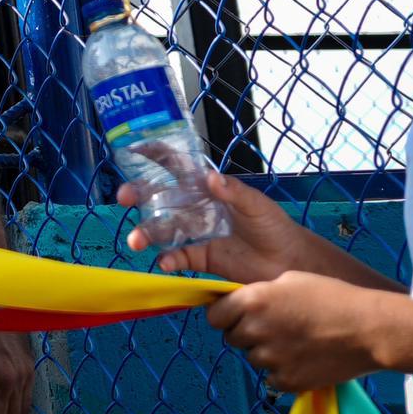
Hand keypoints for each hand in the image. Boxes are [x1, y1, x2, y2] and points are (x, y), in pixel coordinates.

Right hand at [116, 167, 318, 286]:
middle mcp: (196, 209)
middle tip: (123, 198)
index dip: (156, 156)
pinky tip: (164, 263)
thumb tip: (211, 178)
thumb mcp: (257, 205)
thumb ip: (234, 193)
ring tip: (136, 242)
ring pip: (163, 229)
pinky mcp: (201, 258)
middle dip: (138, 195)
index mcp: (208, 189)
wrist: (289, 263)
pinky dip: (168, 260)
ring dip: (146, 233)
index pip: (178, 167)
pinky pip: (178, 257)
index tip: (135, 149)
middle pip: (160, 198)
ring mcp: (196, 234)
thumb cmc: (275, 226)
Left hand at [208, 273, 398, 397]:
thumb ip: (259, 293)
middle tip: (274, 327)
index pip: (214, 316)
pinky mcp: (288, 381)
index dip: (225, 315)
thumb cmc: (333, 297)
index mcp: (252, 302)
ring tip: (296, 342)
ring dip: (266, 352)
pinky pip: (272, 378)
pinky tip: (304, 359)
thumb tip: (241, 304)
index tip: (235, 315)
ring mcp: (271, 359)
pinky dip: (283, 372)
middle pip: (232, 338)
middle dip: (247, 333)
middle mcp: (255, 331)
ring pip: (253, 358)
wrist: (370, 329)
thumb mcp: (290, 280)